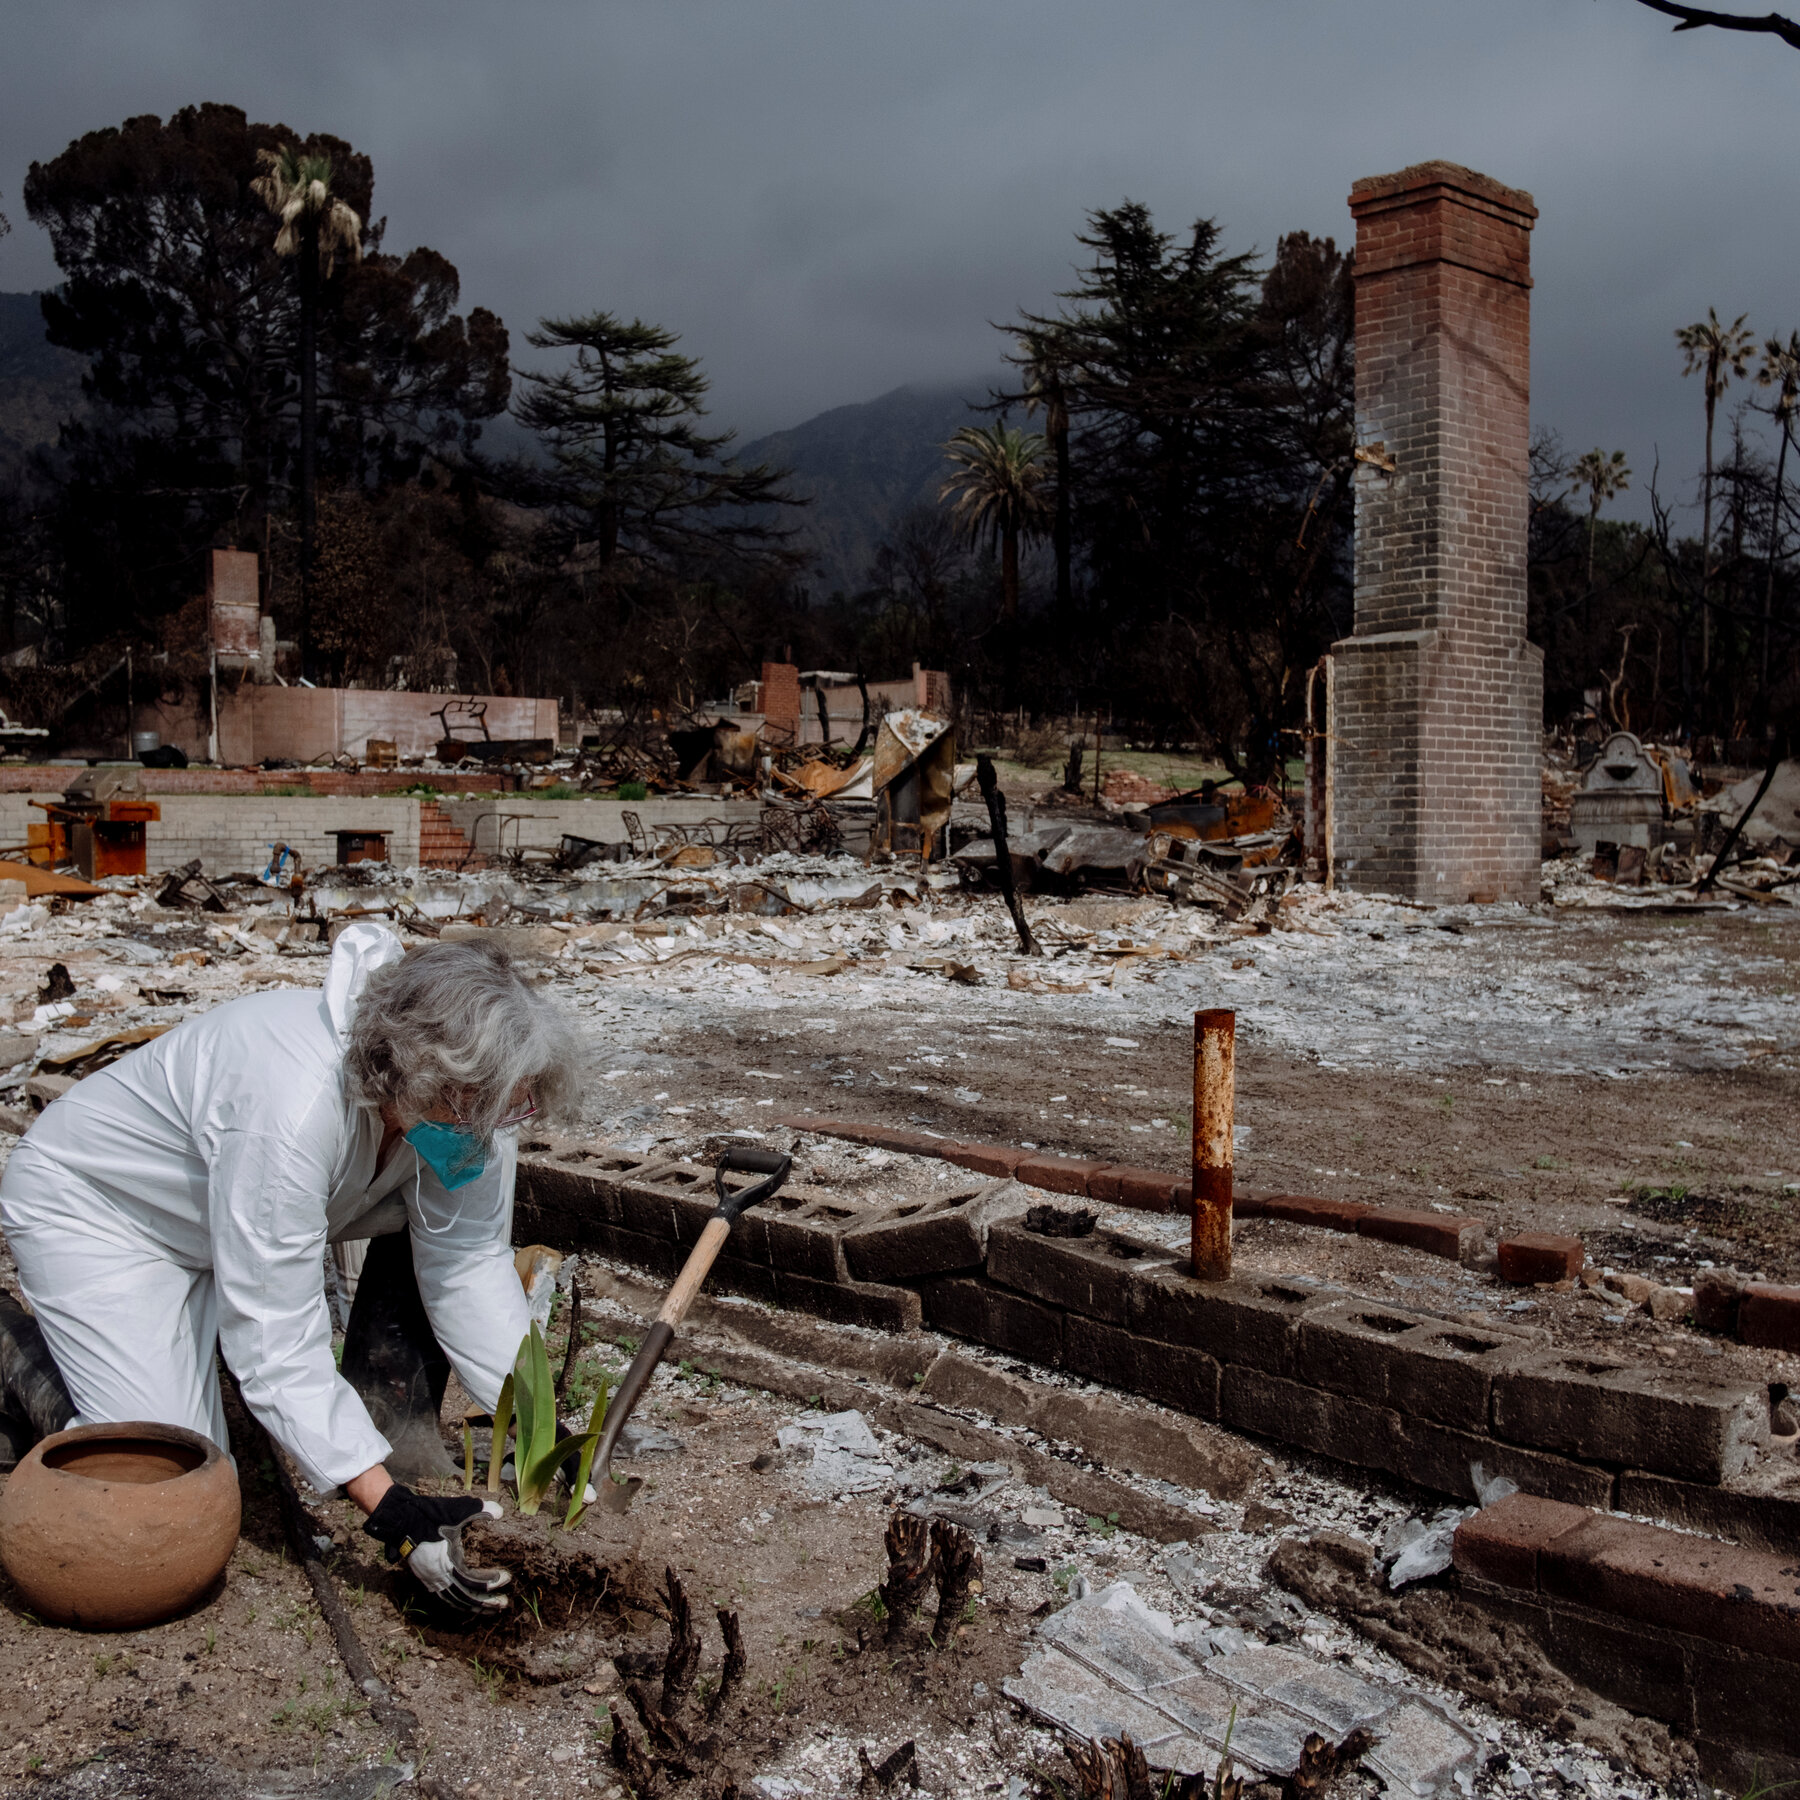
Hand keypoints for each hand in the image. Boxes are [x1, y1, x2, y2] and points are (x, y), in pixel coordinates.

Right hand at [361, 1486, 511, 1614]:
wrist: (402, 1519)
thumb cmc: (431, 1514)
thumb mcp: (458, 1509)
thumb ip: (480, 1510)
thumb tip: (500, 1512)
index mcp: (447, 1563)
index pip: (472, 1581)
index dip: (490, 1582)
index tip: (506, 1578)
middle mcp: (438, 1576)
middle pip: (465, 1597)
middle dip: (485, 1603)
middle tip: (503, 1604)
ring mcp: (430, 1579)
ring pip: (454, 1601)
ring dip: (473, 1606)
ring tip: (489, 1609)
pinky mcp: (426, 1578)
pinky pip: (445, 1597)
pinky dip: (459, 1602)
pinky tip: (467, 1602)